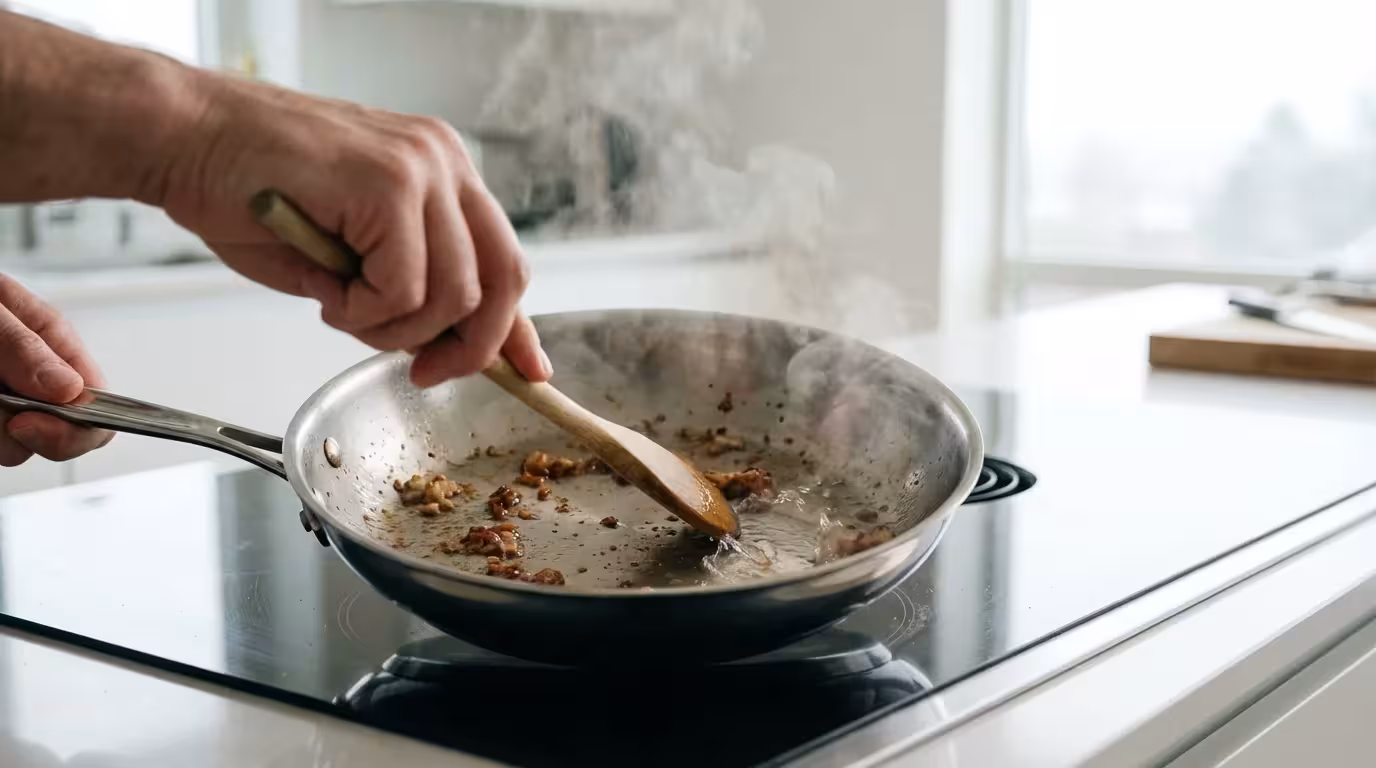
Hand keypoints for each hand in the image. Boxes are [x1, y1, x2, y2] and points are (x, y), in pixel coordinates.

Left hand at [0, 275, 111, 464]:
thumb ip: (23, 345)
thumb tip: (68, 389)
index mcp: (53, 343)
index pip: (98, 402)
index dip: (76, 426)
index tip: (26, 423)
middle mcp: (35, 377)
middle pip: (57, 436)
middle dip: (16, 431)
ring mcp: (6, 401)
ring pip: (11, 448)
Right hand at [154, 72, 550, 387]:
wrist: (182, 139)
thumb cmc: (251, 193)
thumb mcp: (350, 257)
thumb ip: (410, 290)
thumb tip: (453, 347)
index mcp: (443, 173)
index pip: (503, 259)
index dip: (517, 327)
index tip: (530, 372)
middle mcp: (445, 162)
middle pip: (502, 280)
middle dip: (467, 345)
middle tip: (420, 370)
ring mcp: (422, 167)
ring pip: (452, 295)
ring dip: (392, 329)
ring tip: (339, 306)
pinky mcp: (388, 182)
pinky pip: (403, 289)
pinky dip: (361, 312)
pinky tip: (324, 289)